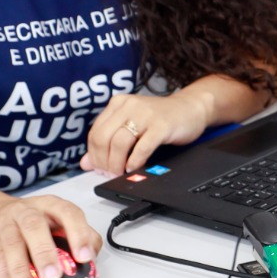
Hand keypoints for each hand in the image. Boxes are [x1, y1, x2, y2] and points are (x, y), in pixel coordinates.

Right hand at [0, 191, 100, 277]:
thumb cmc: (30, 222)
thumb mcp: (57, 222)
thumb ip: (77, 236)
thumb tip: (92, 257)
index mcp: (50, 206)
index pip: (68, 214)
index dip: (78, 234)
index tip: (85, 256)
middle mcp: (27, 211)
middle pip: (34, 227)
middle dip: (45, 253)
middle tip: (54, 276)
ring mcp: (5, 224)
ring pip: (12, 244)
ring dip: (21, 269)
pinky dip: (5, 275)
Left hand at [81, 91, 212, 175]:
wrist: (190, 108)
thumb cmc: (160, 118)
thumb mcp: (131, 126)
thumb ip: (108, 141)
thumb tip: (86, 163)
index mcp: (118, 104)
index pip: (95, 132)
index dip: (94, 155)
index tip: (99, 168)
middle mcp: (129, 106)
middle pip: (103, 138)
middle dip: (103, 161)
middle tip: (109, 174)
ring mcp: (145, 115)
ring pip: (119, 143)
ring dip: (117, 164)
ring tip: (121, 173)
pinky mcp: (161, 126)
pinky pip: (142, 147)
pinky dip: (135, 161)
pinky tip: (134, 167)